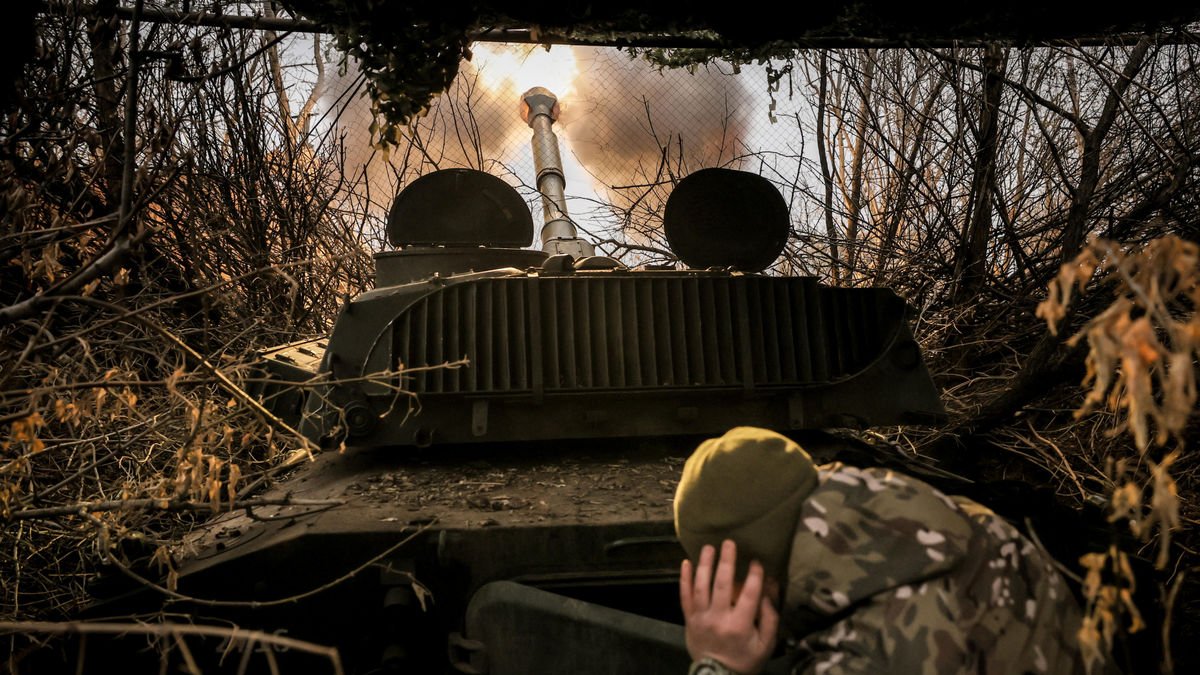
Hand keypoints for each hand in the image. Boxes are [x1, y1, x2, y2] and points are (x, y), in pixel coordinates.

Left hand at [680, 539, 778, 674]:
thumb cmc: (745, 659)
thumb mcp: (766, 645)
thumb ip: (770, 618)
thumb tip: (769, 592)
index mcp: (740, 625)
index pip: (748, 594)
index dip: (753, 576)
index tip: (756, 561)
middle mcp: (718, 618)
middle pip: (722, 585)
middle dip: (726, 561)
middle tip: (729, 542)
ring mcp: (701, 618)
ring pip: (701, 586)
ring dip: (704, 565)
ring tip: (709, 547)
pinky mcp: (689, 619)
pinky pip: (684, 596)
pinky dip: (684, 579)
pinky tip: (686, 563)